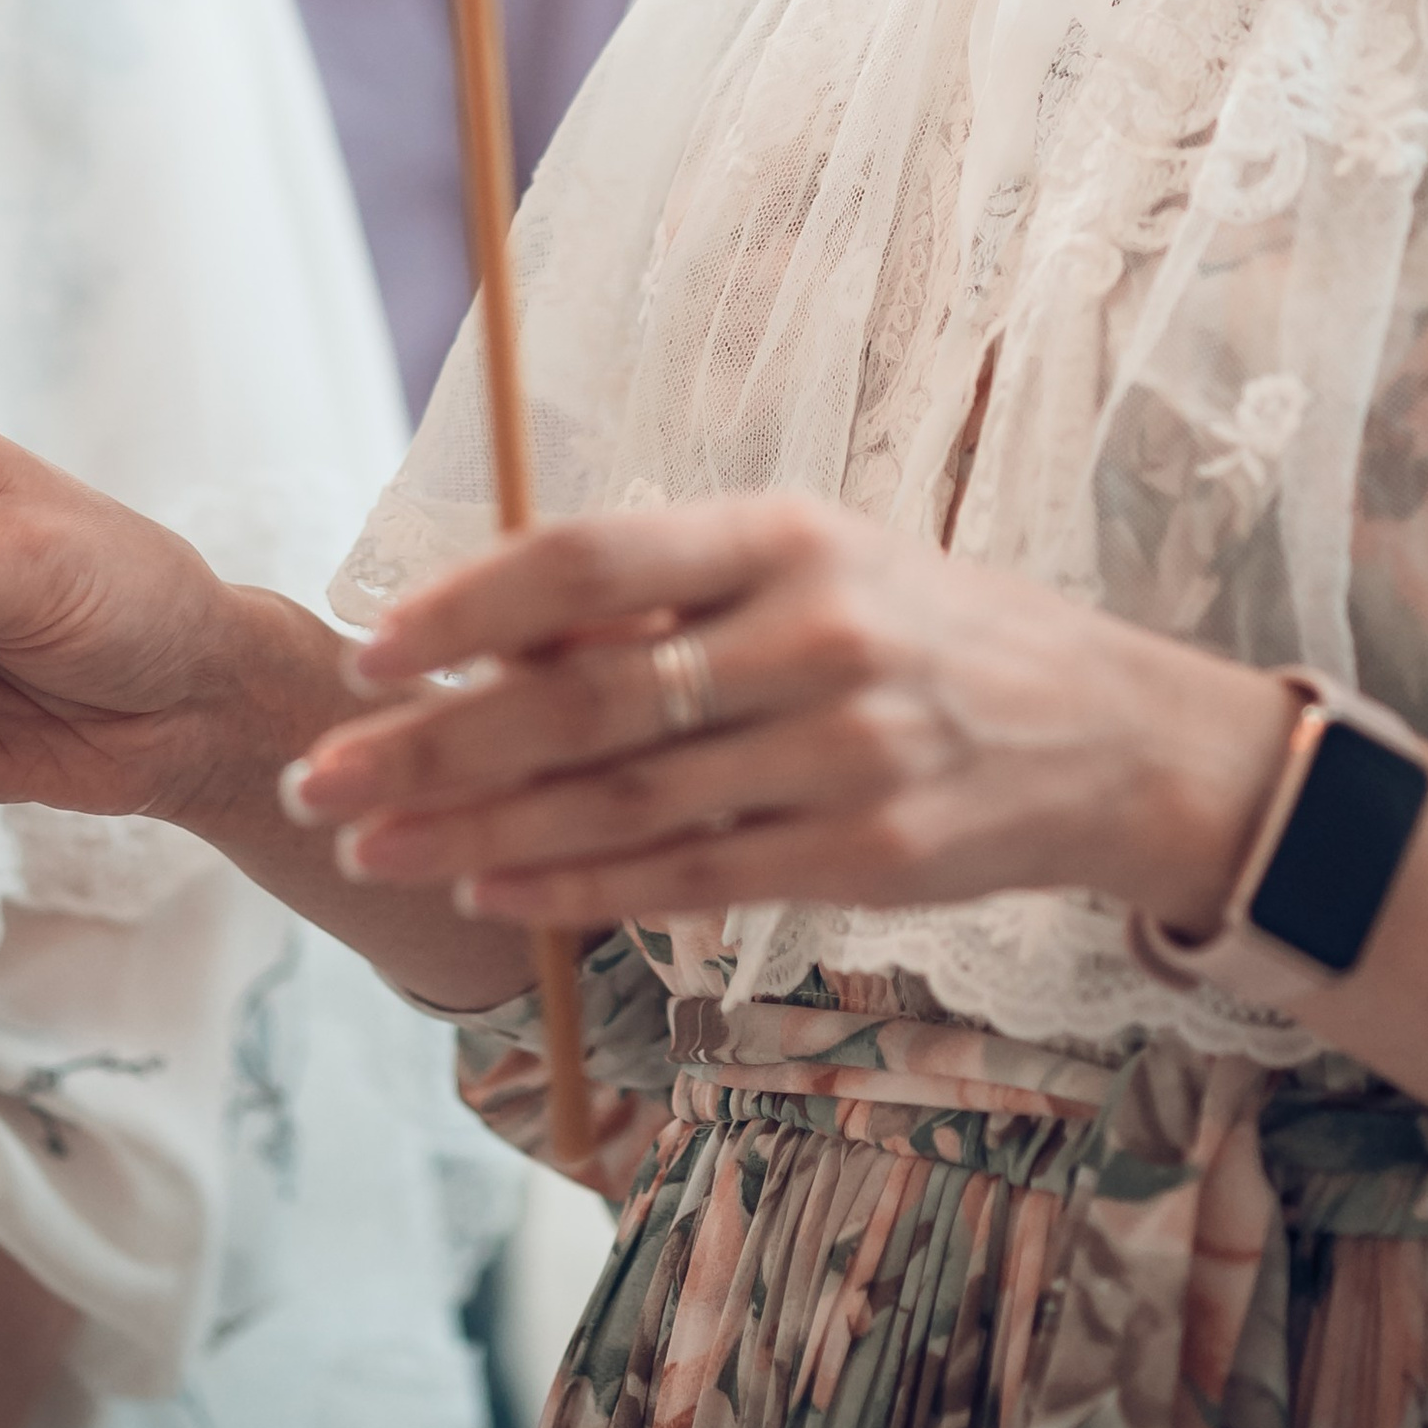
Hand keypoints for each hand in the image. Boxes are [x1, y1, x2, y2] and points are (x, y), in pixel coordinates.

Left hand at [279, 492, 1295, 936]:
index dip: (469, 606)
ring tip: (371, 846)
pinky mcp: (863, 855)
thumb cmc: (923, 627)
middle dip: (433, 743)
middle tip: (321, 777)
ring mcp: (843, 751)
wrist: (1107, 730)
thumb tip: (493, 627)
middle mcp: (813, 633)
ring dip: (475, 832)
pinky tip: (489, 896)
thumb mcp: (814, 559)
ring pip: (619, 803)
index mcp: (787, 531)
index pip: (595, 557)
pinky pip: (686, 881)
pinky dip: (574, 891)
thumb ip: (670, 591)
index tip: (369, 647)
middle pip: (585, 696)